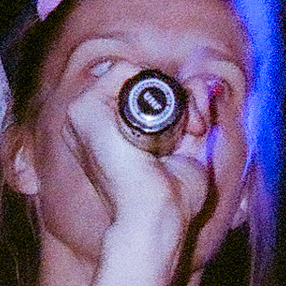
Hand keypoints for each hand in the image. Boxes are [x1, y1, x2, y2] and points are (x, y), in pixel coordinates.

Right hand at [58, 72, 216, 260]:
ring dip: (174, 94)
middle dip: (181, 97)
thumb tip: (203, 83)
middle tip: (196, 127)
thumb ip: (192, 113)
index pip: (144, 94)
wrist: (156, 216)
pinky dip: (156, 84)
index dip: (179, 102)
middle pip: (142, 82)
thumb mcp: (189, 148)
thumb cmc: (170, 199)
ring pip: (136, 74)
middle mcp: (93, 125)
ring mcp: (83, 117)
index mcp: (110, 135)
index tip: (198, 127)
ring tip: (187, 128)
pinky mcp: (83, 111)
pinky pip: (123, 69)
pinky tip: (168, 119)